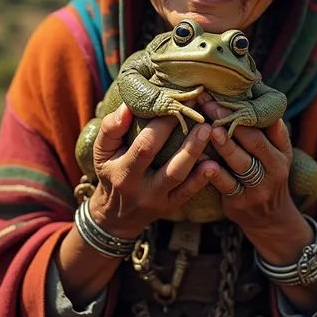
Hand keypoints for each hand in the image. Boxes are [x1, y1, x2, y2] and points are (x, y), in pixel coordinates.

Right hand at [89, 102, 214, 238]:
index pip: (144, 146)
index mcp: (122, 171)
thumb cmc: (111, 172)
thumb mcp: (102, 152)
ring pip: (179, 177)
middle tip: (200, 114)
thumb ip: (111, 128)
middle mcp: (140, 188)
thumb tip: (128, 106)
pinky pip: (187, 193)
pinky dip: (201, 179)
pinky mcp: (170, 206)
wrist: (115, 215)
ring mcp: (157, 199)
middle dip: (185, 137)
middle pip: (165, 163)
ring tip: (209, 131)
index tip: (177, 102)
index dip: (162, 124)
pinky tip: (214, 164)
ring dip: (195, 153)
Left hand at [198, 93, 312, 263]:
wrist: (271, 220)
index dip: (248, 109)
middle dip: (230, 120)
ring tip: (209, 127)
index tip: (227, 93)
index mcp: (283, 152)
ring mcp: (258, 188)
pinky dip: (210, 169)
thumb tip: (250, 92)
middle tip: (210, 103)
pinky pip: (224, 184)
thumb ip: (266, 129)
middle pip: (254, 141)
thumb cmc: (266, 175)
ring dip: (223, 143)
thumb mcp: (276, 153)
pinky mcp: (240, 203)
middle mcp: (275, 169)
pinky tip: (198, 156)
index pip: (268, 126)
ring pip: (240, 162)